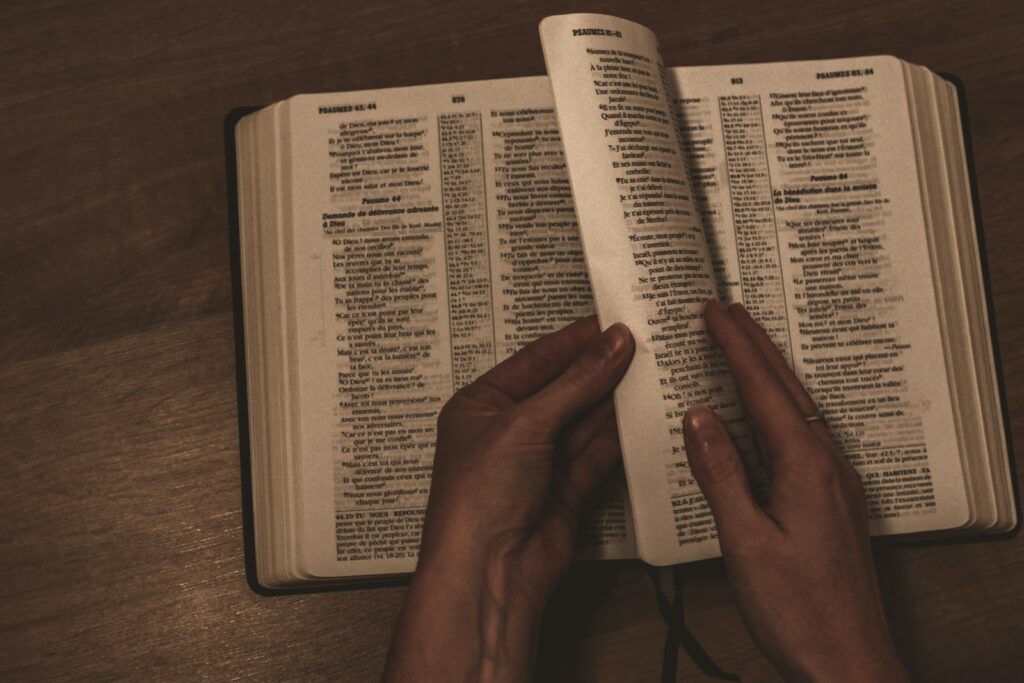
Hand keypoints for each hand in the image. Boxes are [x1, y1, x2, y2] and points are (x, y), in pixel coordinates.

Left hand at [383, 317, 634, 681]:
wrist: (489, 572)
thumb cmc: (478, 498)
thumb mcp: (524, 424)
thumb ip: (575, 383)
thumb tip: (612, 343)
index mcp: (481, 405)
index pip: (535, 361)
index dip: (574, 342)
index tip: (611, 323)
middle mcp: (509, 431)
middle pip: (563, 389)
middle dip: (599, 368)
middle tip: (641, 342)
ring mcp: (539, 461)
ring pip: (585, 420)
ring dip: (614, 399)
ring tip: (651, 369)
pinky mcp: (566, 489)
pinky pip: (598, 453)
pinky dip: (621, 435)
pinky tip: (644, 413)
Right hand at [684, 301, 907, 681]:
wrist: (848, 661)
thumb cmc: (798, 611)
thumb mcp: (746, 542)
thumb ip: (721, 474)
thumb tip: (699, 417)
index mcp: (805, 466)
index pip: (763, 390)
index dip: (735, 347)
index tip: (713, 313)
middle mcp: (827, 465)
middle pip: (786, 390)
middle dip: (755, 346)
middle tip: (727, 311)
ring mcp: (835, 483)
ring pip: (797, 410)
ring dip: (768, 373)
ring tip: (743, 345)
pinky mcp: (833, 501)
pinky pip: (803, 435)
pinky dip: (777, 407)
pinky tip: (766, 413)